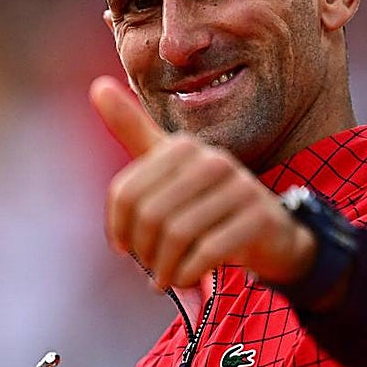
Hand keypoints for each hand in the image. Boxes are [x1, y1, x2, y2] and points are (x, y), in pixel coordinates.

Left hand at [88, 75, 316, 290]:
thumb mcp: (168, 167)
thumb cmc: (206, 201)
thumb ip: (132, 131)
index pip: (127, 193)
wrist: (269, 232)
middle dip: (143, 251)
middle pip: (151, 215)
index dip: (118, 227)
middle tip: (147, 268)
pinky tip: (186, 280)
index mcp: (182, 148)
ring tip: (164, 279)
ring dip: (165, 267)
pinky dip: (189, 272)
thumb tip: (97, 86)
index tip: (123, 247)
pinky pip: (208, 250)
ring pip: (178, 234)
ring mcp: (240, 186)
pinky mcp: (259, 216)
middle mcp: (212, 160)